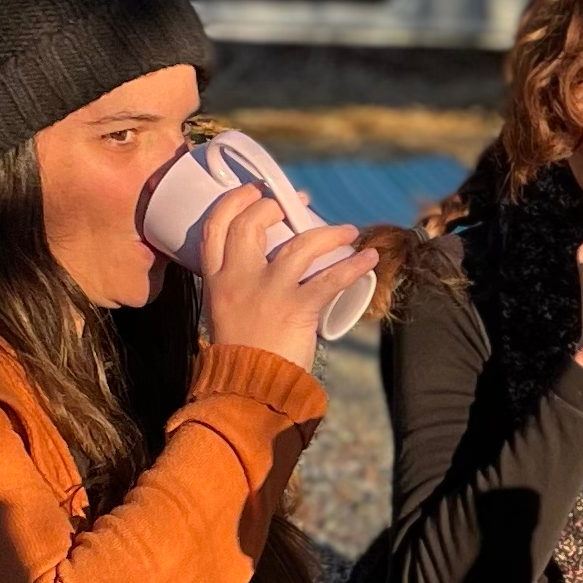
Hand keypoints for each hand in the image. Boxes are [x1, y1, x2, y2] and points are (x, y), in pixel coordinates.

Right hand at [197, 186, 364, 371]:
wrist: (248, 392)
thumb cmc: (241, 357)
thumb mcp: (225, 315)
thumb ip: (238, 291)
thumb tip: (268, 271)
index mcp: (216, 281)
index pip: (215, 227)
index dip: (234, 201)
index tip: (255, 191)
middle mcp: (238, 279)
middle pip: (251, 223)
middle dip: (275, 205)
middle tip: (299, 201)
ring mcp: (267, 291)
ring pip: (300, 244)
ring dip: (328, 232)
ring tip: (347, 231)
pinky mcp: (296, 308)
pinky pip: (330, 278)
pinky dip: (353, 265)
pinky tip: (368, 260)